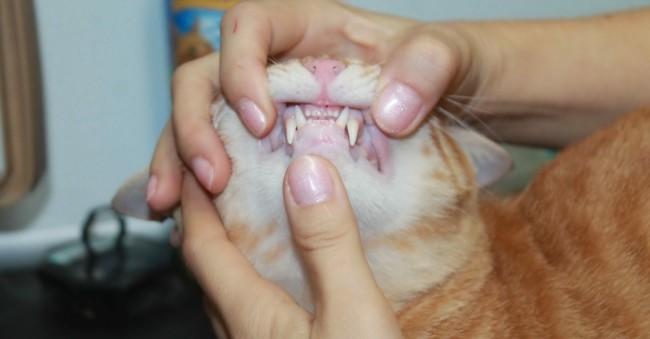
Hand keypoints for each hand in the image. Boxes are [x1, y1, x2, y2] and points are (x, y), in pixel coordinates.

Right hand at [147, 0, 479, 211]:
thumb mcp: (455, 57)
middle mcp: (284, 67)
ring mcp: (277, 111)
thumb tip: (387, 111)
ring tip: (168, 205)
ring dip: (178, 160)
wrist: (469, 104)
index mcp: (314, 29)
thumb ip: (430, 66)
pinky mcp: (280, 152)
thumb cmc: (456, 68)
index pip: (250, 26)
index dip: (238, 67)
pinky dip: (203, 186)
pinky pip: (229, 160)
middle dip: (192, 124)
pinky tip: (190, 219)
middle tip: (209, 177)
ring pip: (205, 123)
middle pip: (207, 78)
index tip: (259, 119)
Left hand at [181, 155, 401, 337]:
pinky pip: (258, 314)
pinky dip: (263, 282)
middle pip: (211, 270)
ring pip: (233, 294)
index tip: (197, 159)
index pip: (202, 246)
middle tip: (227, 185)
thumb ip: (328, 245)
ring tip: (259, 224)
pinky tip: (294, 282)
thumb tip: (305, 172)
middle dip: (212, 223)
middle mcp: (243, 335)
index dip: (195, 200)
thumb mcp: (353, 313)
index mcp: (250, 315)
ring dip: (236, 255)